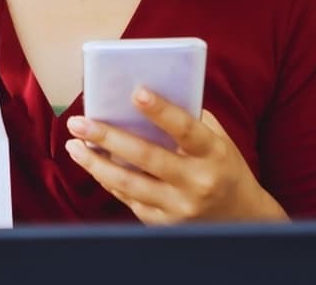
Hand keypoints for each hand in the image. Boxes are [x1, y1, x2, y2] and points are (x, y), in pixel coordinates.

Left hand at [64, 88, 286, 223]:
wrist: (242, 219)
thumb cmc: (223, 166)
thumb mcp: (217, 140)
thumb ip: (187, 119)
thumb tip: (142, 96)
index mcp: (214, 153)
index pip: (186, 128)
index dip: (162, 111)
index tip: (137, 92)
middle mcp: (198, 182)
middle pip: (147, 157)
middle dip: (108, 137)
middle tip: (78, 122)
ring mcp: (180, 207)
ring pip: (129, 184)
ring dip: (95, 164)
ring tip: (73, 145)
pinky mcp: (165, 224)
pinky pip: (129, 199)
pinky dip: (108, 181)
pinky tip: (92, 164)